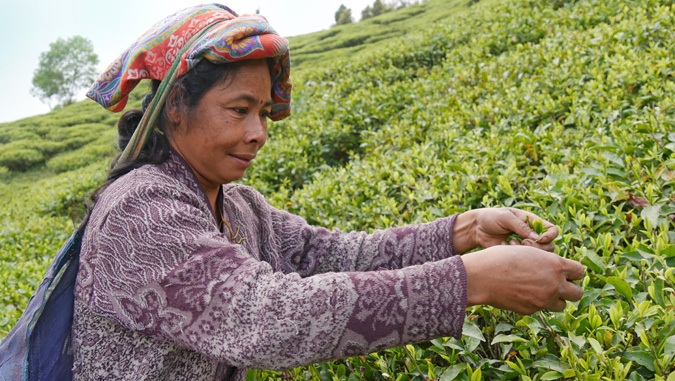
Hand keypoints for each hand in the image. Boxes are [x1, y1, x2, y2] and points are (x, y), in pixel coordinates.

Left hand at [453, 208, 558, 253]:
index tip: (540, 239)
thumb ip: (521, 227)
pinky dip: (515, 254)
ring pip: (538, 256)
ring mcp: (525, 246)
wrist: (475, 228)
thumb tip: (538, 239)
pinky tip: (504, 246)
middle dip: (537, 247)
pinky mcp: (516, 254)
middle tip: (522, 242)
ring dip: (526, 251)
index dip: (550, 236)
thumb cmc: (491, 218)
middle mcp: (532, 234)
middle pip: (549, 246)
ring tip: (512, 243)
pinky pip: (524, 260)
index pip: (552, 230)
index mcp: (532, 221)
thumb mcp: (506, 218)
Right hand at [461, 246, 583, 314]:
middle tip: (558, 284)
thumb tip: (558, 269)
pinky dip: (535, 302)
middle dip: (570, 289)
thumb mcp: (528, 252)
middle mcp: (554, 284)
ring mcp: (543, 300)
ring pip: (561, 305)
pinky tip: (521, 293)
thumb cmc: (502, 258)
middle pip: (578, 293)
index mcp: (556, 265)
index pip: (580, 272)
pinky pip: (541, 308)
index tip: (565, 271)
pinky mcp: (532, 310)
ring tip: (540, 290)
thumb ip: (547, 261)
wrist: (482, 276)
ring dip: (555, 298)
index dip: (573, 272)